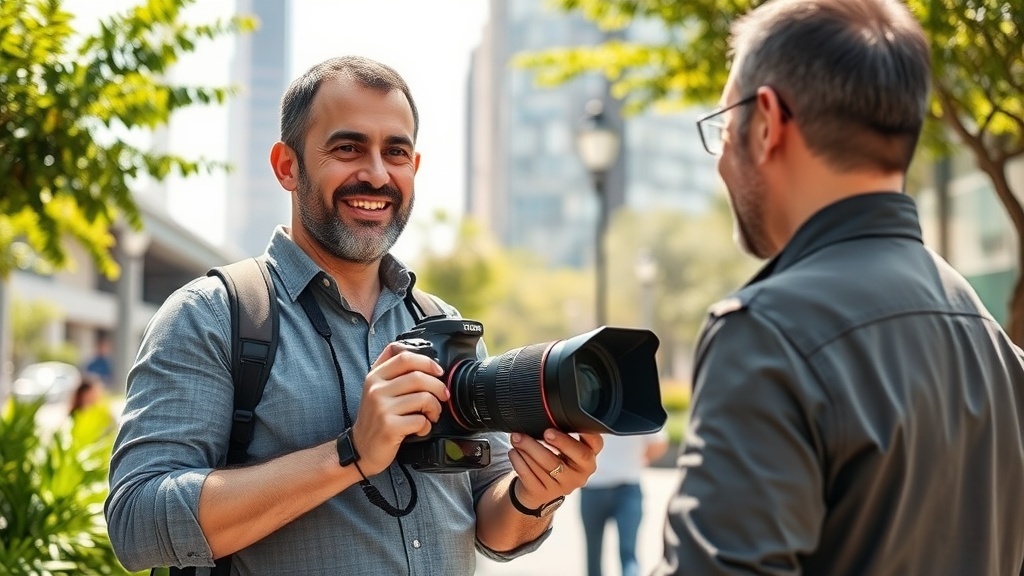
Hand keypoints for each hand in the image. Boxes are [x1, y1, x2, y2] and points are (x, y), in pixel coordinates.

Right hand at [351, 341, 447, 474]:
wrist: (360, 449)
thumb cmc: (376, 419)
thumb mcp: (376, 389)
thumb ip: (392, 369)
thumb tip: (420, 354)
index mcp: (375, 377)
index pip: (405, 358)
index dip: (427, 362)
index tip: (439, 372)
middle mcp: (376, 390)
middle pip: (418, 377)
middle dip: (438, 387)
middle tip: (442, 397)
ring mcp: (382, 408)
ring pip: (423, 398)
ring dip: (435, 408)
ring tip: (432, 415)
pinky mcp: (389, 427)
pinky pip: (421, 420)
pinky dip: (427, 426)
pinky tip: (421, 429)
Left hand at [508, 429, 602, 508]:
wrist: (536, 490)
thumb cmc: (552, 461)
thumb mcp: (563, 449)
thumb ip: (563, 434)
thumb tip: (547, 414)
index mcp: (588, 459)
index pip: (596, 444)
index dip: (588, 433)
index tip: (573, 421)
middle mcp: (580, 474)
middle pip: (575, 455)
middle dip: (561, 441)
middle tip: (545, 432)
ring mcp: (562, 486)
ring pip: (548, 465)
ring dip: (530, 448)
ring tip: (517, 438)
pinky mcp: (543, 493)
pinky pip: (530, 475)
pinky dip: (519, 461)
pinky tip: (514, 452)